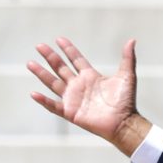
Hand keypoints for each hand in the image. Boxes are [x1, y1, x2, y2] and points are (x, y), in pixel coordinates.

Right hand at [28, 38, 149, 155]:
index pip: (76, 60)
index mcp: (91, 77)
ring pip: (53, 84)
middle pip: (61, 69)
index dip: (68, 50)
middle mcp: (80, 86)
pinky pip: (54, 106)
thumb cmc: (126, 101)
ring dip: (42, 74)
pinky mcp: (71, 112)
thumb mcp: (127, 76)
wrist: (124, 123)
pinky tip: (34, 93)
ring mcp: (74, 99)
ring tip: (30, 63)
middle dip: (51, 57)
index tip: (59, 39)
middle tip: (39, 46)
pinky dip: (44, 101)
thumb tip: (132, 40)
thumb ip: (127, 58)